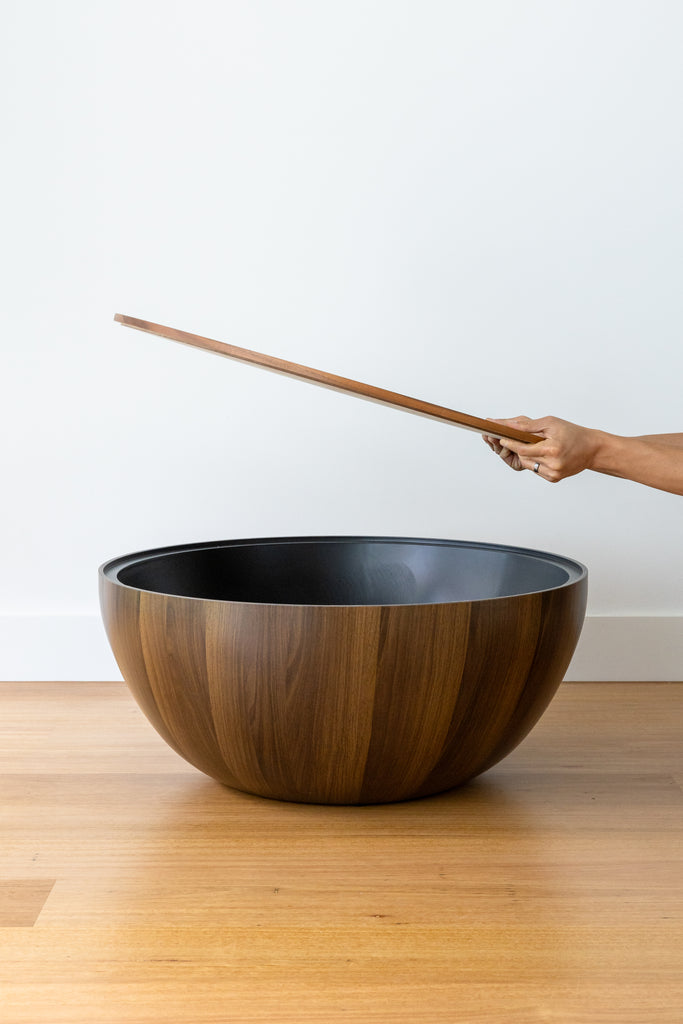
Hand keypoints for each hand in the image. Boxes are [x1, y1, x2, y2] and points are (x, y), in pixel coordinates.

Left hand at [483, 416, 601, 481]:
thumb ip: (528, 426)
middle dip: (518, 448)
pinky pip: (536, 470)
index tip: (501, 438)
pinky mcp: (554, 479)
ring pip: (528, 465)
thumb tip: (509, 425)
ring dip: (526, 455)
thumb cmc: (572, 433)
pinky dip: (535, 462)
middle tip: (513, 439)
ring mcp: (553, 474)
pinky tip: (543, 454)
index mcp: (552, 450)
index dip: (510, 444)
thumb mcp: (551, 423)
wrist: (592, 449)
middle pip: (524, 457)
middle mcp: (553, 464)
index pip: (523, 449)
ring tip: (534, 445)